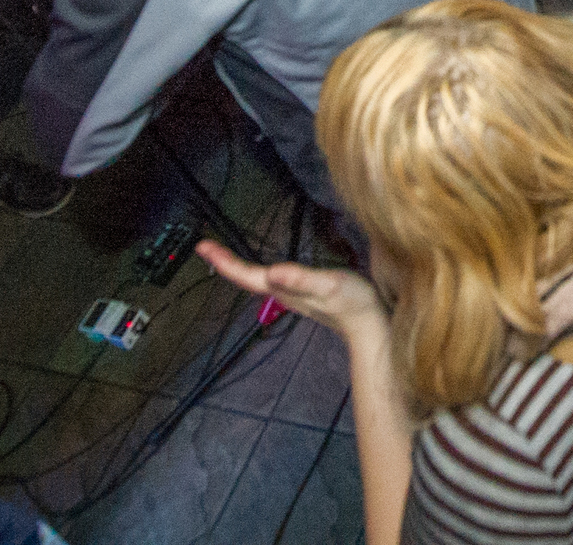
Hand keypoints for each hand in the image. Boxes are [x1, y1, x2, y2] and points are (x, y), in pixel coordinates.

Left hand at [195, 240, 386, 342]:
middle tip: (205, 246)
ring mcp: (290, 294)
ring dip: (236, 266)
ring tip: (222, 253)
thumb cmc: (352, 304)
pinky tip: (261, 265)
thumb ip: (301, 279)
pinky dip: (256, 269)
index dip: (224, 261)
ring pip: (254, 279)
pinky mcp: (300, 292)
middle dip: (224, 262)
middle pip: (244, 278)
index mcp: (283, 289)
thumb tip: (272, 271)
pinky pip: (268, 279)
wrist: (369, 325)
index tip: (203, 246)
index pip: (245, 275)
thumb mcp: (329, 285)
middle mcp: (281, 292)